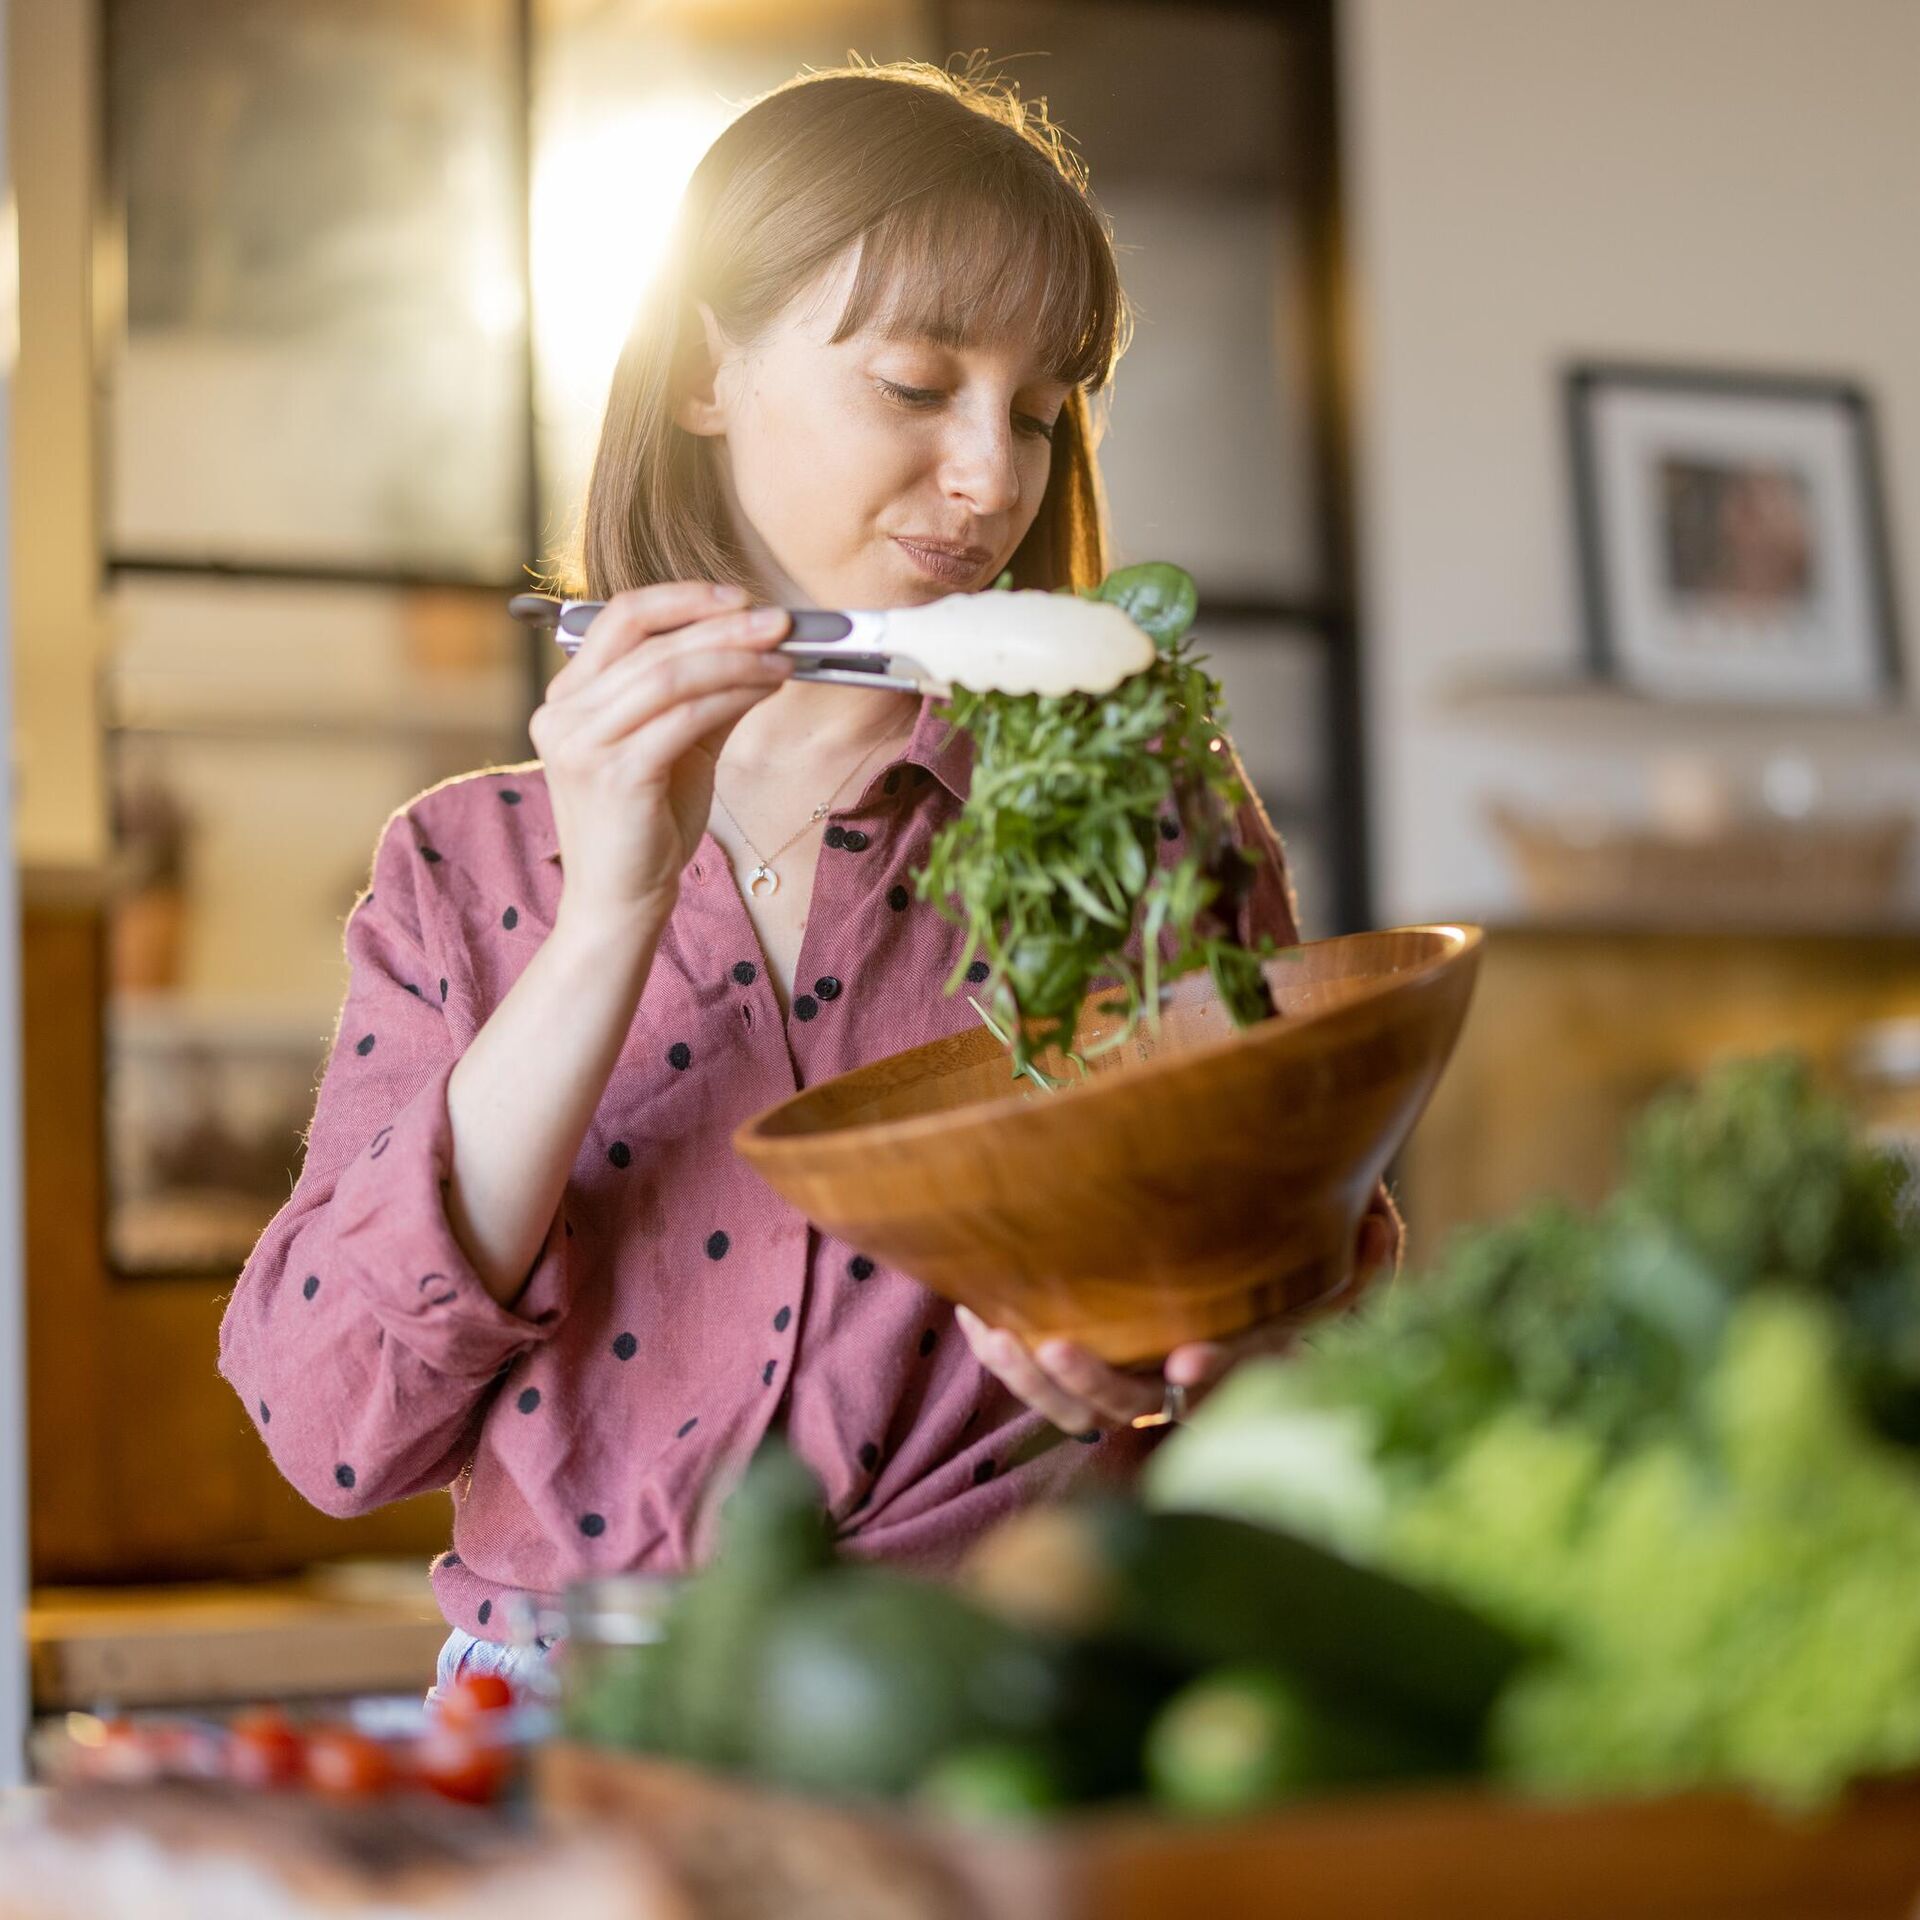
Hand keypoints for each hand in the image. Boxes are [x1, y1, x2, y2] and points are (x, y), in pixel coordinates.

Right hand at [529, 581, 793, 933]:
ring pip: (668, 674)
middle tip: (779, 621)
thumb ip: (708, 696)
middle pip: (650, 642)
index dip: (684, 599)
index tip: (740, 597)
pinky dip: (731, 695)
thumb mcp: (679, 747)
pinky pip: (683, 717)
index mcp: (568, 698)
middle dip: (723, 625)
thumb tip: (761, 647)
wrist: (620, 903)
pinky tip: (764, 690)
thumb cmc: (647, 828)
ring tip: (783, 657)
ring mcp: (581, 744)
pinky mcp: (613, 775)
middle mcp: (562, 714)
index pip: (620, 618)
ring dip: (735, 658)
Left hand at [955, 1186, 1402, 1434]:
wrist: (1242, 1240)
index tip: (1185, 1364)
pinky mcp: (1088, 1365)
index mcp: (1256, 1352)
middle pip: (1139, 1406)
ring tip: (1000, 1333)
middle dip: (1096, 1387)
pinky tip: (974, 1307)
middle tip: (1058, 1348)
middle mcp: (1191, 1378)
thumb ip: (1362, 1242)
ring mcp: (1135, 1378)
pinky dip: (1004, 1352)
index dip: (1219, 1376)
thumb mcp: (1340, 1241)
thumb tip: (1377, 1222)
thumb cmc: (1294, 1234)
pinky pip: (1040, 1381)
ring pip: (1080, 1409)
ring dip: (1035, 1382)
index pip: (1242, 1374)